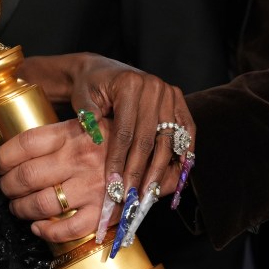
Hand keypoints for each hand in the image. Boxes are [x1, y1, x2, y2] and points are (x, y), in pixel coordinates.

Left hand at [0, 118, 110, 242]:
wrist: (157, 155)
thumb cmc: (117, 141)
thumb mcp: (90, 124)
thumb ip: (61, 134)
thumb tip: (23, 149)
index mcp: (74, 134)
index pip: (24, 144)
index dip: (4, 157)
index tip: (0, 164)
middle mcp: (80, 159)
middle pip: (26, 176)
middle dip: (7, 186)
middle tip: (6, 188)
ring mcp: (91, 186)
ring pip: (40, 203)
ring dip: (21, 209)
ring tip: (18, 208)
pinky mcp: (103, 211)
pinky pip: (66, 229)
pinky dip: (46, 231)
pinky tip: (39, 227)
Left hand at [19, 53, 195, 197]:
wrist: (102, 71)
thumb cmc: (90, 87)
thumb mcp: (82, 97)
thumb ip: (87, 116)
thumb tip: (95, 139)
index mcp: (130, 84)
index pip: (126, 132)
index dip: (120, 161)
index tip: (113, 186)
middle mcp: (155, 87)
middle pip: (149, 139)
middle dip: (140, 172)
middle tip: (132, 198)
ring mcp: (170, 93)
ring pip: (168, 140)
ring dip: (160, 171)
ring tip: (150, 194)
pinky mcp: (179, 101)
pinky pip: (186, 132)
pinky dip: (182, 155)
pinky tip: (175, 176)